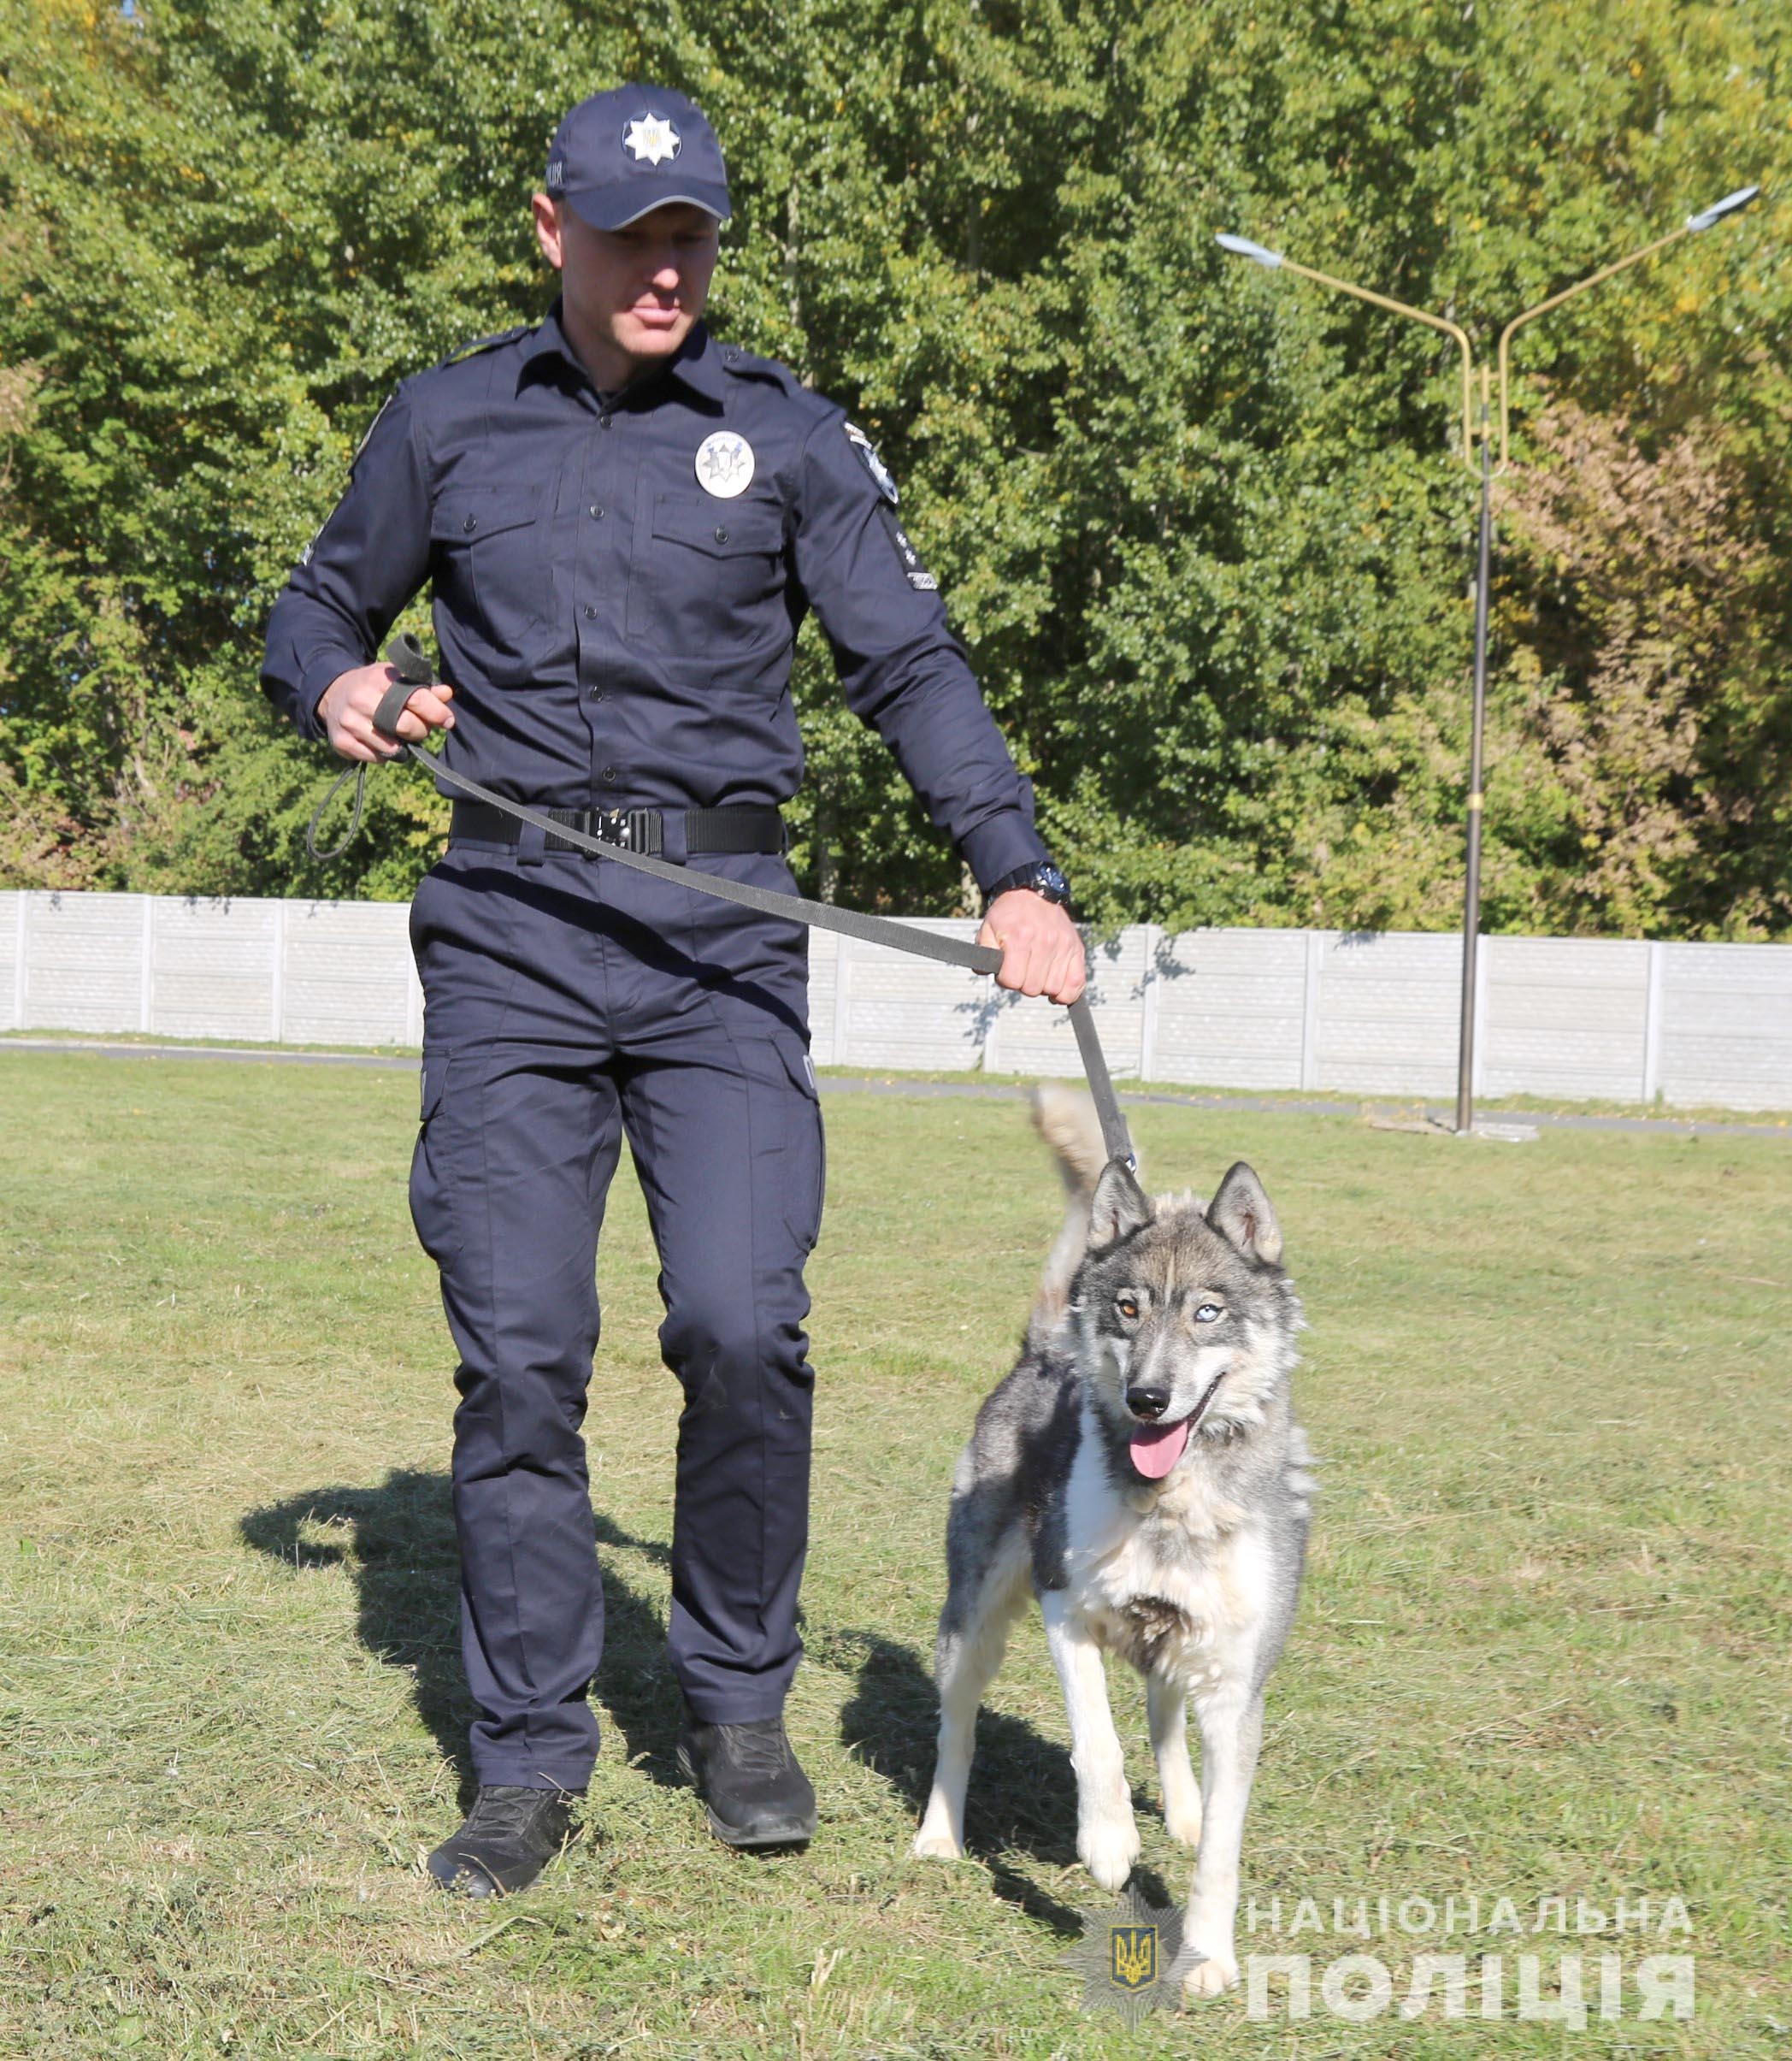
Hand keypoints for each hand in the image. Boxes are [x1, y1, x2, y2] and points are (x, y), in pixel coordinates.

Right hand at [317, 661, 454, 762]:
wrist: (334, 693)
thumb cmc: (374, 687)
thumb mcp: (396, 679)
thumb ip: (423, 688)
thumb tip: (447, 693)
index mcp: (379, 679)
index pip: (416, 699)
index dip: (437, 712)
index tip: (447, 720)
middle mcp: (361, 699)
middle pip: (405, 726)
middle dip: (419, 731)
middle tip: (417, 728)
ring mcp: (349, 721)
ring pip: (391, 747)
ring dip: (401, 745)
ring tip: (396, 734)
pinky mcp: (342, 742)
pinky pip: (376, 758)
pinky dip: (384, 754)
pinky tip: (380, 741)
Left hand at [977, 889, 1086, 1004]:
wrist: (1034, 894)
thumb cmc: (1009, 915)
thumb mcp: (988, 928)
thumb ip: (984, 952)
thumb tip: (985, 971)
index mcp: (1020, 937)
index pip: (1013, 981)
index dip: (1006, 980)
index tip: (1006, 971)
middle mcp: (1045, 942)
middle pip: (1033, 988)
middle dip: (1023, 984)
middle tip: (1021, 970)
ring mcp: (1063, 946)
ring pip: (1053, 989)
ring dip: (1042, 986)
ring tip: (1037, 972)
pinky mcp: (1077, 949)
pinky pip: (1076, 984)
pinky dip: (1066, 993)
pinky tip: (1056, 990)